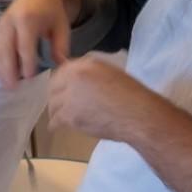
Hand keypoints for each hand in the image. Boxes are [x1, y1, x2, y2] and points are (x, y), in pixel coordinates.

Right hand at [0, 0, 78, 84]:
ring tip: (6, 85)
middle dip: (8, 69)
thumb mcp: (62, 27)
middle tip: (12, 88)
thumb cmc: (52, 12)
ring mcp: (0, 24)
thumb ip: (61, 46)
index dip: (26, 62)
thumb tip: (61, 67)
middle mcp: (10, 20)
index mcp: (28, 18)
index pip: (24, 44)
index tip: (29, 77)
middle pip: (5, 48)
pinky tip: (2, 74)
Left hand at [45, 54, 164, 142]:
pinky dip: (56, 125)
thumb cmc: (132, 96)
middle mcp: (74, 77)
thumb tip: (76, 81)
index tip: (61, 89)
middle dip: (55, 96)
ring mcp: (70, 96)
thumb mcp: (111, 74)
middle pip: (53, 86)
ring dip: (56, 111)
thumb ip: (91, 74)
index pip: (62, 71)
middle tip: (59, 104)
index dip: (60, 81)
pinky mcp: (70, 116)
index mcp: (86, 64)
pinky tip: (57, 127)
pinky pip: (55, 120)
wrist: (139, 116)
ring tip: (60, 116)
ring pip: (52, 104)